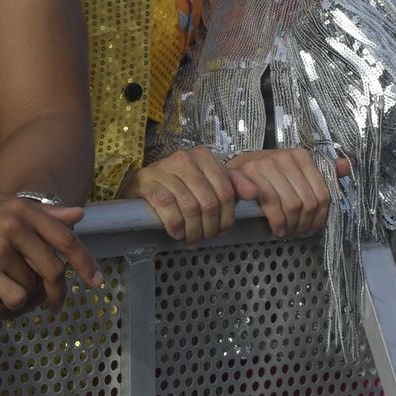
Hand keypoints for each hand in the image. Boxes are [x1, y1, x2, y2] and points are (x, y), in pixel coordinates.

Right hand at [0, 193, 102, 316]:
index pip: (65, 238)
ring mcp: (0, 248)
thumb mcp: (3, 206)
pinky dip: (9, 304)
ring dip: (22, 296)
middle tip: (55, 304)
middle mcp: (15, 226)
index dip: (85, 261)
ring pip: (30, 286)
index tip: (97, 281)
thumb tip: (79, 215)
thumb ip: (42, 213)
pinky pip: (13, 297)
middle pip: (53, 268)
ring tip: (2, 292)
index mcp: (23, 209)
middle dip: (57, 292)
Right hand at [119, 146, 236, 244]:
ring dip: (193, 230)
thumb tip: (254, 194)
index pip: (225, 191)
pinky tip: (177, 233)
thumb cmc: (179, 183)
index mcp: (203, 157)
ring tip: (192, 239)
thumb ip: (232, 184)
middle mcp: (185, 158)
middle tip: (206, 237)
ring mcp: (164, 169)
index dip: (227, 217)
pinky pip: (167, 207)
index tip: (222, 230)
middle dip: (210, 227)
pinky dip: (175, 225)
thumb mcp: (206, 180)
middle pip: (209, 202)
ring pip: (190, 207)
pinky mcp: (147, 182)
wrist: (142, 181)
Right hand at [225, 147, 334, 237]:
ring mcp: (266, 164)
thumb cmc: (269, 175)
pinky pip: (271, 204)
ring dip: (290, 225)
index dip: (319, 218)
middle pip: (307, 203)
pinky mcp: (250, 174)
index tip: (311, 228)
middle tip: (297, 232)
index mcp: (301, 156)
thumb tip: (347, 165)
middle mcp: (285, 157)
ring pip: (291, 205)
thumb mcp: (296, 171)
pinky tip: (276, 228)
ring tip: (287, 231)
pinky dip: (276, 221)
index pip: (322, 194)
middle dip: (304, 224)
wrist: (237, 168)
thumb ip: (322, 171)